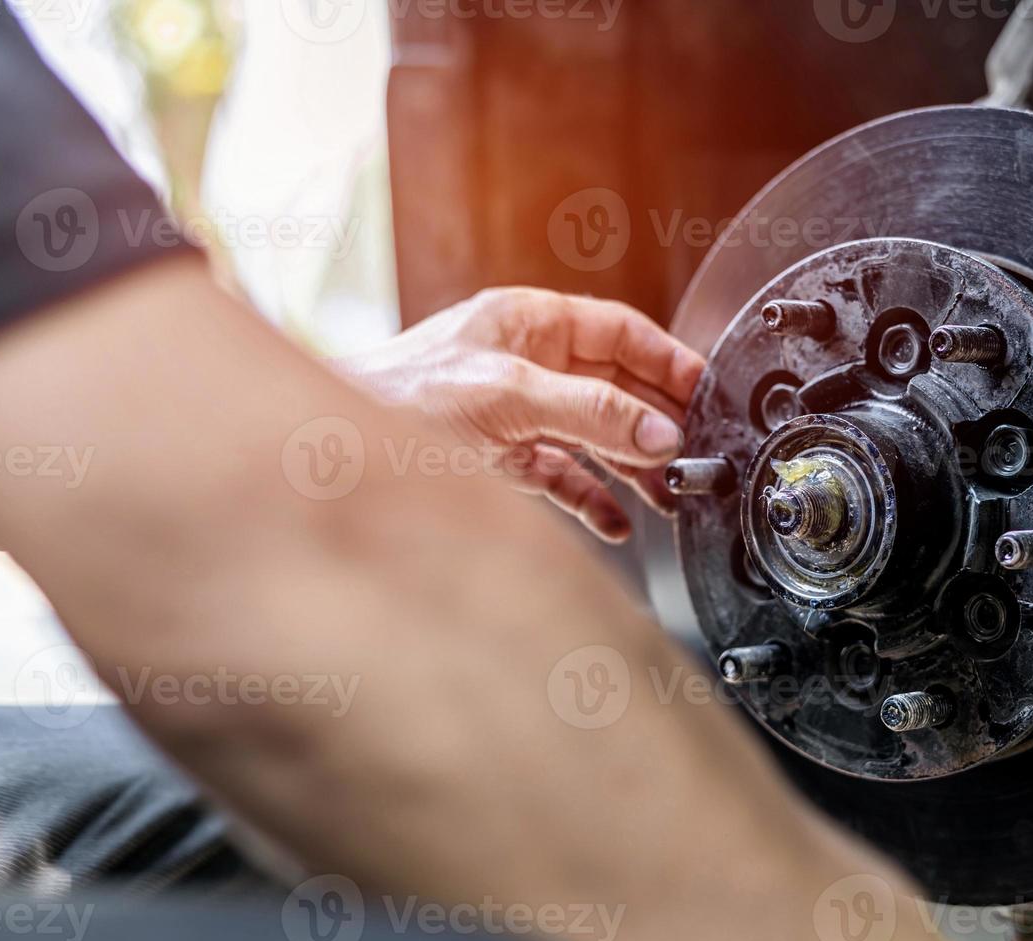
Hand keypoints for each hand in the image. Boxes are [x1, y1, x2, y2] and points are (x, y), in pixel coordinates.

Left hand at [333, 288, 705, 542]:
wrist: (324, 455)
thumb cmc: (394, 400)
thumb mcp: (505, 396)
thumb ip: (588, 413)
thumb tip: (658, 431)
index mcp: (528, 323)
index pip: (620, 332)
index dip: (668, 360)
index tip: (708, 392)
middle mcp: (524, 363)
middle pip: (613, 388)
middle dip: (656, 424)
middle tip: (696, 456)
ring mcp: (511, 412)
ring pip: (592, 436)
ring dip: (632, 469)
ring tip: (669, 499)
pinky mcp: (497, 457)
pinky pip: (560, 476)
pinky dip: (591, 500)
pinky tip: (616, 525)